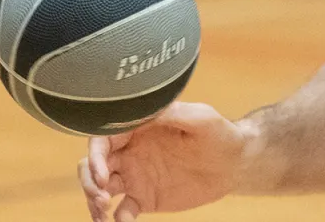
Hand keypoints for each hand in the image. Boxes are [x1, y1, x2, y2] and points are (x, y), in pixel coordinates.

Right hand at [78, 102, 245, 220]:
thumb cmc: (219, 133)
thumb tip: (146, 112)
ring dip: (94, 201)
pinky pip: (122, 210)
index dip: (96, 156)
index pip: (102, 139)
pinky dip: (116, 219)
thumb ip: (173, 113)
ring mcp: (134, 176)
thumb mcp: (201, 117)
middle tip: (101, 197)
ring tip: (104, 216)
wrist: (235, 163)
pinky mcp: (144, 198)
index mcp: (136, 128)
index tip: (103, 175)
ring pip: (99, 188)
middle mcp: (129, 151)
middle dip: (89, 181)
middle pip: (92, 164)